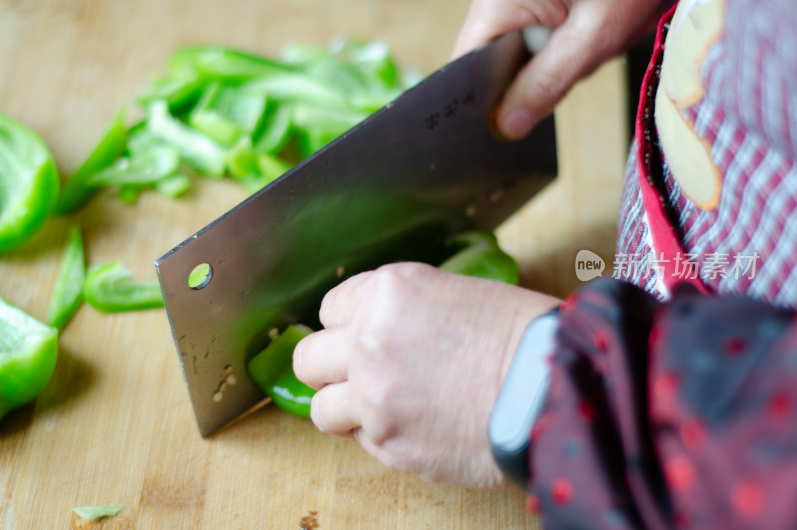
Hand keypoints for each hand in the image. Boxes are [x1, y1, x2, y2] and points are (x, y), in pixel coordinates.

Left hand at [293, 262, 559, 487]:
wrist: (552, 386)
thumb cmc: (518, 334)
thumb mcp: (452, 293)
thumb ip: (399, 310)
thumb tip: (374, 330)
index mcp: (386, 294)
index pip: (329, 309)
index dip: (349, 325)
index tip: (363, 336)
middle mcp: (367, 342)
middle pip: (309, 359)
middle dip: (330, 367)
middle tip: (359, 374)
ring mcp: (372, 398)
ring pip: (322, 409)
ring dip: (348, 407)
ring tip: (386, 407)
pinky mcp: (389, 444)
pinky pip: (363, 441)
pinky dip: (384, 436)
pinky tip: (419, 425)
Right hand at [453, 0, 660, 138]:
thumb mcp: (594, 35)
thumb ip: (546, 83)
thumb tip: (508, 126)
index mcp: (498, 2)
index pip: (466, 67)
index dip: (481, 103)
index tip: (504, 129)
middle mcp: (499, 0)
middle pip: (493, 63)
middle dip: (534, 78)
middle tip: (579, 63)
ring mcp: (520, 1)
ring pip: (521, 54)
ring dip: (557, 61)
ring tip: (599, 32)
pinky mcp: (542, 2)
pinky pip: (541, 39)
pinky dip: (568, 46)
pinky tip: (597, 27)